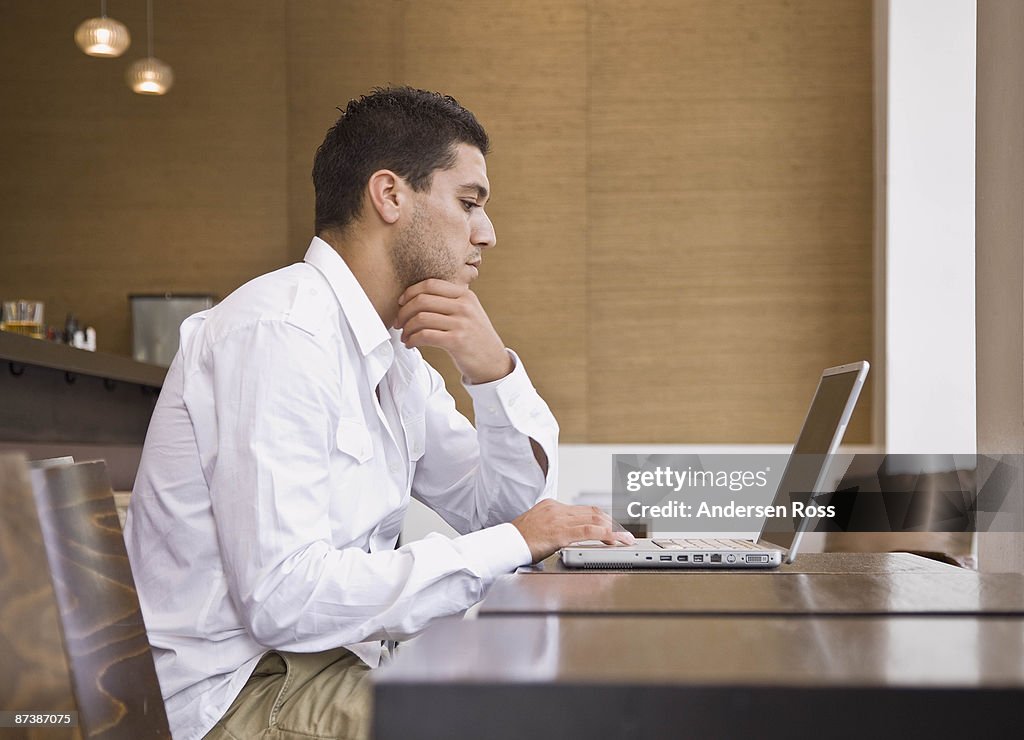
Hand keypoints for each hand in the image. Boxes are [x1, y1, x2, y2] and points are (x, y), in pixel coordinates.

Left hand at [395, 279, 512, 383]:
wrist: (493, 362)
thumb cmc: (475, 337)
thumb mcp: (469, 312)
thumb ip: (449, 301)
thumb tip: (414, 298)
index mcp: (465, 295)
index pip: (430, 284)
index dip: (410, 292)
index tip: (401, 303)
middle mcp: (464, 306)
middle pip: (422, 300)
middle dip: (403, 312)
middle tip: (398, 323)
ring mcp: (462, 323)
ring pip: (421, 318)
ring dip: (406, 328)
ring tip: (404, 336)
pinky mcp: (457, 341)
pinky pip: (425, 335)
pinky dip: (412, 340)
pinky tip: (411, 344)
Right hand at [511, 499, 635, 563]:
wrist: (505, 544)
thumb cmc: (518, 540)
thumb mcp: (538, 526)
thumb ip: (555, 527)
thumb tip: (570, 535)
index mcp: (551, 505)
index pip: (584, 509)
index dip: (601, 518)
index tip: (612, 525)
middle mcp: (557, 508)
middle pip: (593, 513)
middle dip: (612, 523)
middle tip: (625, 533)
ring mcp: (559, 519)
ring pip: (594, 520)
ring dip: (613, 530)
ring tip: (625, 538)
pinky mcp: (560, 532)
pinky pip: (589, 531)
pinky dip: (606, 534)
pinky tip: (615, 540)